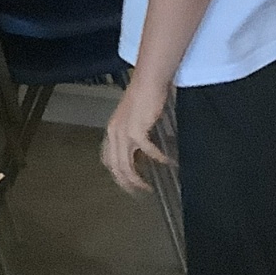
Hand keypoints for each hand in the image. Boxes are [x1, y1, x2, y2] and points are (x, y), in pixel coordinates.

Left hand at [101, 75, 170, 195]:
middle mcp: (114, 133)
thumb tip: (140, 153)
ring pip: (126, 165)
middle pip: (115, 167)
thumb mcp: (132, 119)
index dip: (117, 174)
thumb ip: (132, 135)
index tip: (127, 183)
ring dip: (137, 179)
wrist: (148, 81)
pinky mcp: (137, 130)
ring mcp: (124, 133)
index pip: (108, 159)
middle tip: (137, 193)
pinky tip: (166, 161)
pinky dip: (157, 158)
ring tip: (147, 187)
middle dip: (126, 183)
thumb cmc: (143, 97)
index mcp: (111, 131)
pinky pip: (147, 151)